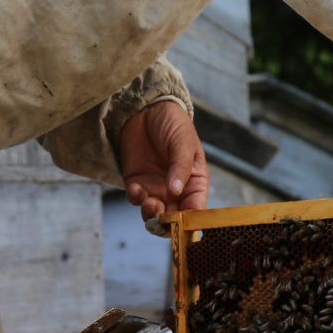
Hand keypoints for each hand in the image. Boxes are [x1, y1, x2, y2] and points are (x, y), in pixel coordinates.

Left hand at [120, 101, 208, 229]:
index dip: (191, 220)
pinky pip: (136, 199)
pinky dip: (136, 199)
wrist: (146, 109)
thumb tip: (176, 191)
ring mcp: (156, 188)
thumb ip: (180, 167)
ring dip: (151, 215)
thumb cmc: (173, 123)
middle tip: (162, 219)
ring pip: (154, 214)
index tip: (183, 223)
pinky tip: (137, 189)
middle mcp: (176, 190)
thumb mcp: (183, 142)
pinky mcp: (137, 183)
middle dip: (168, 223)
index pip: (196, 209)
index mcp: (195, 182)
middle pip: (174, 218)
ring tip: (150, 203)